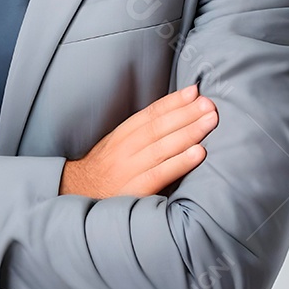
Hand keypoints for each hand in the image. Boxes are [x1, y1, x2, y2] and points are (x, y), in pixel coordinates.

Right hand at [59, 83, 216, 197]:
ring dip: (189, 132)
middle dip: (186, 113)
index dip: (173, 101)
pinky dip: (180, 162)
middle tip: (209, 104)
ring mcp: (128, 169)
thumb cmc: (106, 172)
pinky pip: (159, 174)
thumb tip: (175, 116)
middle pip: (158, 127)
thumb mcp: (117, 147)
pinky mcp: (134, 191)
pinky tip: (198, 153)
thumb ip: (141, 134)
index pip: (150, 114)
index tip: (194, 91)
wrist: (78, 198)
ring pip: (161, 147)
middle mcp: (124, 149)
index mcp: (121, 135)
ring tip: (210, 121)